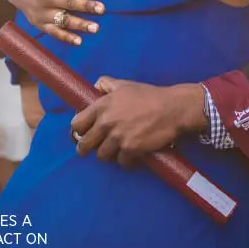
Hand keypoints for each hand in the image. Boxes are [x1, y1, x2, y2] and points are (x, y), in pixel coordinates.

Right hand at [6, 0, 105, 44]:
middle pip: (68, 3)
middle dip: (86, 6)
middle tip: (102, 9)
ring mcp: (42, 13)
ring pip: (63, 19)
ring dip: (80, 24)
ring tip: (95, 28)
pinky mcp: (39, 24)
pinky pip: (54, 32)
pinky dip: (66, 37)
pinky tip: (79, 41)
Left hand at [70, 78, 205, 166]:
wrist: (171, 108)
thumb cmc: (148, 95)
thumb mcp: (124, 84)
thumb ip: (106, 84)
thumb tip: (95, 87)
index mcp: (101, 106)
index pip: (77, 124)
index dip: (78, 130)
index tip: (82, 133)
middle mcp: (105, 123)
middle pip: (84, 145)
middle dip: (86, 148)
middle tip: (92, 148)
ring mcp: (117, 138)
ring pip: (101, 156)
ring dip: (108, 154)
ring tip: (115, 150)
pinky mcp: (130, 150)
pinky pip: (121, 162)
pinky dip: (125, 161)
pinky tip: (131, 155)